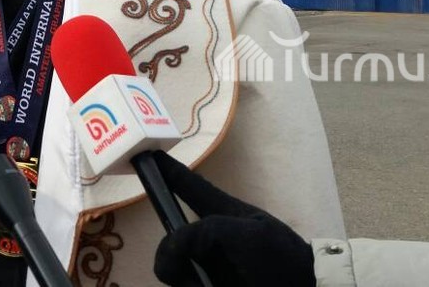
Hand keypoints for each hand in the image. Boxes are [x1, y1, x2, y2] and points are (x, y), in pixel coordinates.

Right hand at [151, 151, 314, 286]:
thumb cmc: (281, 258)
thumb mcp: (247, 234)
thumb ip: (205, 231)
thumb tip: (172, 247)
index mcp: (220, 214)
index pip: (189, 186)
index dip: (168, 170)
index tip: (148, 156)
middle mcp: (209, 239)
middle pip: (171, 240)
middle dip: (169, 256)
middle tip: (180, 272)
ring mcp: (209, 266)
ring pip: (174, 270)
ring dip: (180, 278)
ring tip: (201, 285)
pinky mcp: (209, 283)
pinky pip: (184, 284)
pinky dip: (188, 285)